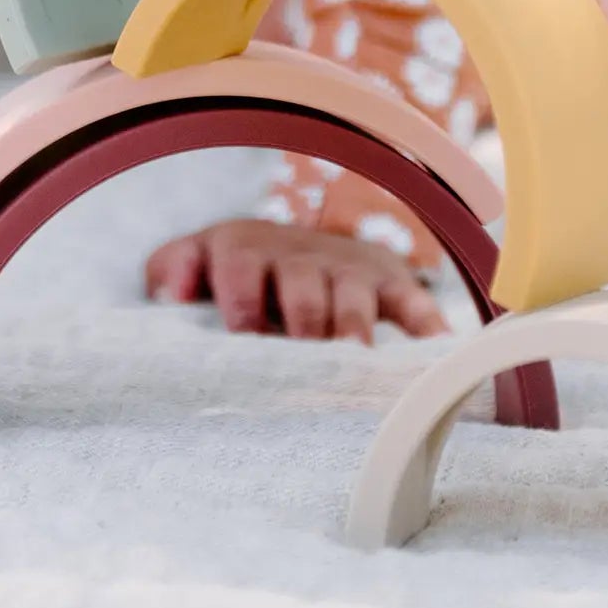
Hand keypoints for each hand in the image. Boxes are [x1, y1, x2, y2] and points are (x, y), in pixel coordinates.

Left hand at [145, 218, 448, 342]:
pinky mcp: (390, 284)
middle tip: (306, 355)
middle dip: (303, 317)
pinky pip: (413, 301)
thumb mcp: (193, 261)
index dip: (242, 298)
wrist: (287, 248)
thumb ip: (172, 270)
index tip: (244, 334)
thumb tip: (175, 292)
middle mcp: (301, 253)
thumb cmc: (232, 273)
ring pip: (354, 293)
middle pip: (303, 282)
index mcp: (246, 247)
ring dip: (354, 325)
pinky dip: (426, 324)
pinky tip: (435, 350)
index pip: (242, 264)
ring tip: (355, 360)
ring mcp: (349, 268)